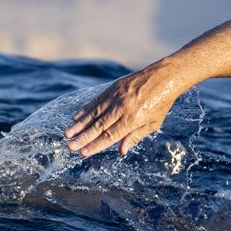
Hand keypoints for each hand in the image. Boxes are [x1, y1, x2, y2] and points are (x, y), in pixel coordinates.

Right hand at [64, 65, 181, 156]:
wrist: (164, 77)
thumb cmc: (161, 104)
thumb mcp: (153, 124)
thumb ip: (135, 137)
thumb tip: (121, 150)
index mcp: (133, 119)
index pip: (110, 136)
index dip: (96, 145)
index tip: (83, 152)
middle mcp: (122, 108)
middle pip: (99, 126)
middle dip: (83, 137)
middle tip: (70, 146)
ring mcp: (116, 97)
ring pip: (94, 113)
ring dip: (79, 125)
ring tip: (67, 134)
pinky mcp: (113, 88)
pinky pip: (96, 101)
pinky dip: (85, 109)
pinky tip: (75, 117)